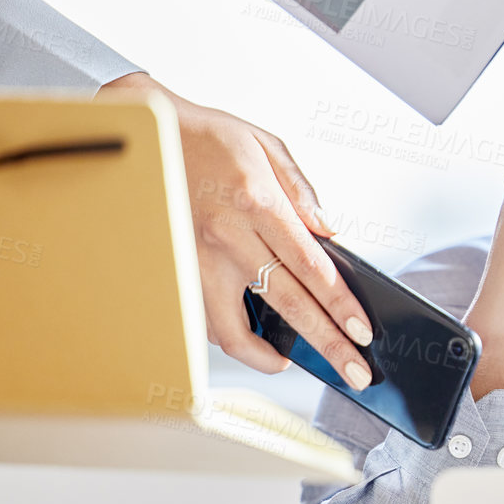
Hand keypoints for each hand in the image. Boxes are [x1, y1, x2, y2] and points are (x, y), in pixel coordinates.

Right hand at [97, 73, 374, 388]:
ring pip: (235, 329)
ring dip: (268, 356)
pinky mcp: (174, 271)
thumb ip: (302, 192)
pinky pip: (205, 320)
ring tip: (293, 363)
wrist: (142, 131)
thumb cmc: (205, 136)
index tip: (361, 333)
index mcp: (256, 201)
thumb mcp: (265, 145)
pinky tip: (253, 340)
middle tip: (354, 373)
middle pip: (287, 306)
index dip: (340, 306)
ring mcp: (195, 259)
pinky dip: (231, 338)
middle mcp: (226, 236)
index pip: (311, 268)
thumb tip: (329, 234)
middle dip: (327, 345)